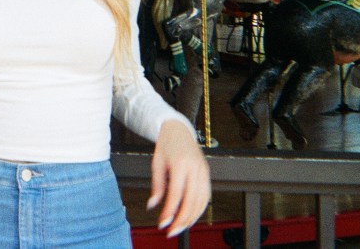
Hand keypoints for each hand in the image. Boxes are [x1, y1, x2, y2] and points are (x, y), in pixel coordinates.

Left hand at [146, 120, 211, 237]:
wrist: (178, 128)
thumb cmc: (166, 143)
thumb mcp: (156, 163)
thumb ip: (157, 185)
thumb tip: (153, 205)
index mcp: (180, 163)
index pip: (176, 194)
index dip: (170, 211)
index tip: (163, 222)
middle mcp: (195, 168)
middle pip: (192, 200)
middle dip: (182, 219)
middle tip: (172, 230)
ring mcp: (203, 170)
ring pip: (202, 200)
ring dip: (192, 217)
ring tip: (181, 227)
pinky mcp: (207, 173)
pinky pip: (207, 195)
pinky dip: (200, 209)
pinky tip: (192, 216)